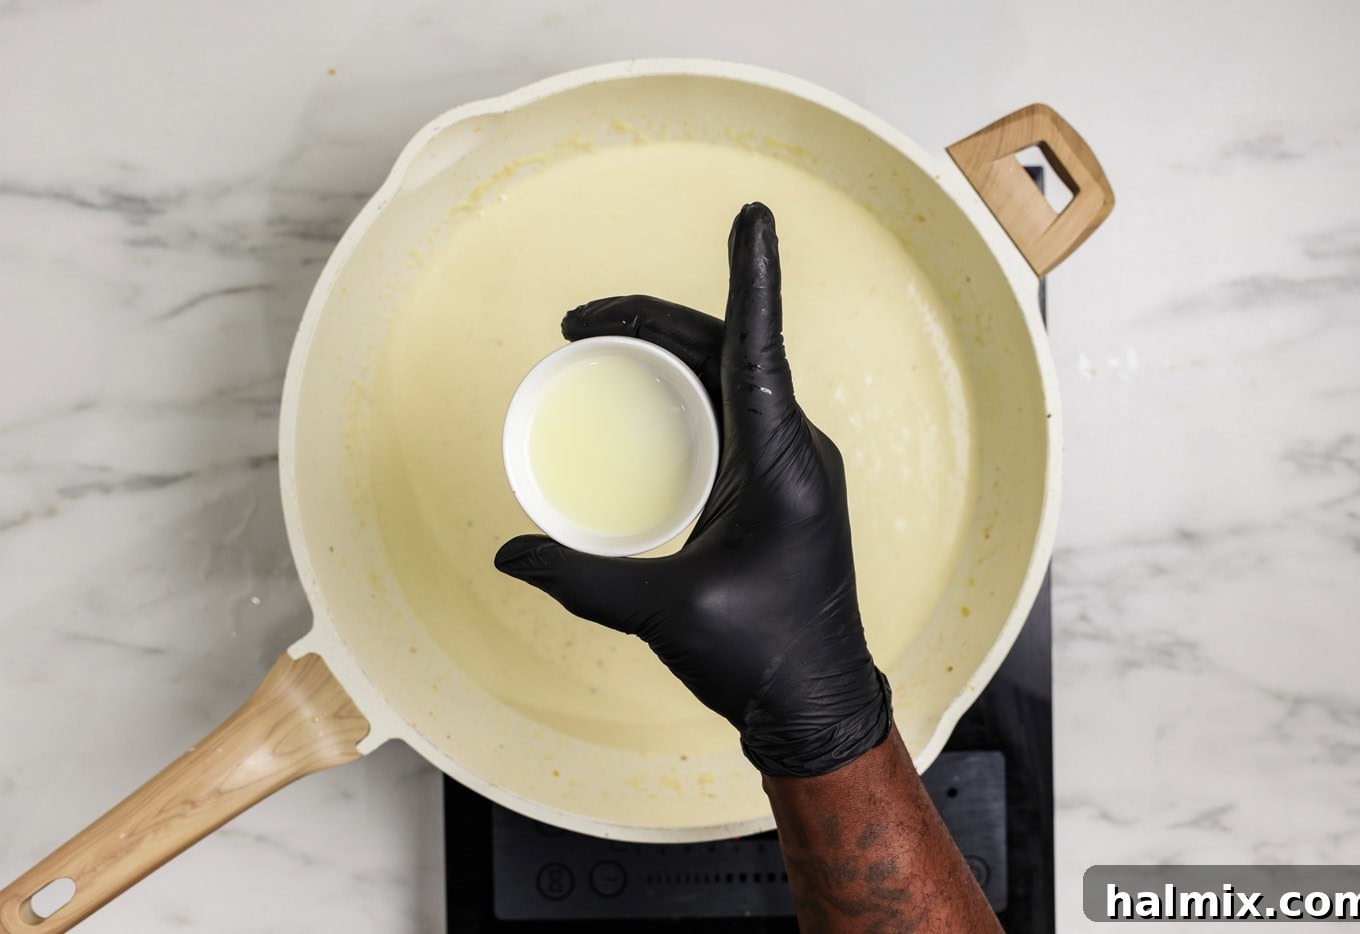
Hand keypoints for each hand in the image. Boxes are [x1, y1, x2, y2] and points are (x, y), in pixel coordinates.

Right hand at [495, 203, 890, 776]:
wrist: (820, 707)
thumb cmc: (764, 658)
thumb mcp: (666, 615)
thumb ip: (583, 580)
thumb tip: (510, 555)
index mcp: (782, 462)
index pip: (759, 346)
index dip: (751, 274)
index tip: (750, 214)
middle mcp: (794, 451)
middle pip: (727, 352)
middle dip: (653, 322)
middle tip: (578, 321)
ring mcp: (791, 468)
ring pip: (729, 380)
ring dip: (668, 353)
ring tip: (598, 348)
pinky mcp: (778, 489)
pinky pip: (731, 415)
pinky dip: (685, 395)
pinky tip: (645, 408)